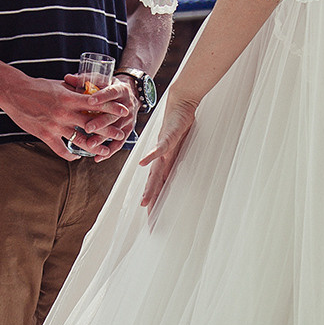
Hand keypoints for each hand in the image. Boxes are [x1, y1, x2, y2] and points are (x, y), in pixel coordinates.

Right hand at [13, 74, 129, 162]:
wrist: (14, 92)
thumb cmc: (37, 86)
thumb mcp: (59, 84)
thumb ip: (74, 89)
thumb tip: (89, 90)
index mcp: (69, 97)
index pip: (96, 103)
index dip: (111, 108)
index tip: (124, 111)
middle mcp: (64, 113)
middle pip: (92, 124)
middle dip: (109, 131)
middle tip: (121, 134)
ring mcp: (55, 126)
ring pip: (80, 140)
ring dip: (95, 146)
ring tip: (105, 151)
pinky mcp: (45, 135)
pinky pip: (62, 150)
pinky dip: (71, 155)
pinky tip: (77, 156)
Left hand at [70, 75, 139, 149]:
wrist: (130, 93)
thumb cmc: (110, 86)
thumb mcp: (101, 80)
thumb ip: (85, 80)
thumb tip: (67, 78)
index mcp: (120, 89)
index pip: (111, 92)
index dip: (102, 97)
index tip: (91, 100)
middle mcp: (126, 105)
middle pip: (113, 115)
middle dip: (100, 122)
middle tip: (87, 128)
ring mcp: (128, 119)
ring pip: (116, 131)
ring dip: (102, 139)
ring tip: (90, 144)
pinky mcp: (128, 130)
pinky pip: (119, 143)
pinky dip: (109, 151)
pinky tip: (98, 157)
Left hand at [137, 93, 198, 211]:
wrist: (179, 103)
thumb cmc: (180, 124)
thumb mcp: (180, 146)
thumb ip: (178, 159)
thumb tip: (179, 174)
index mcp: (166, 162)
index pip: (159, 186)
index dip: (156, 202)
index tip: (153, 220)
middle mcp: (162, 158)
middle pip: (156, 184)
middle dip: (153, 202)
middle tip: (150, 221)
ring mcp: (163, 148)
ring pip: (156, 171)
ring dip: (151, 186)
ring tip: (145, 202)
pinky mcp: (167, 136)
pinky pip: (159, 148)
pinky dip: (151, 155)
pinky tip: (143, 163)